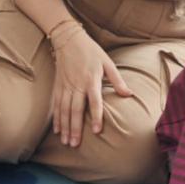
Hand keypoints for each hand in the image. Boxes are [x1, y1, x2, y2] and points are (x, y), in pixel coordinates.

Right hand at [49, 21, 131, 145]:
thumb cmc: (91, 51)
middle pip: (75, 110)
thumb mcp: (107, 62)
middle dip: (75, 128)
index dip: (96, 116)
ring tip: (66, 142)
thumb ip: (117, 80)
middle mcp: (76, 85)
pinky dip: (56, 118)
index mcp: (91, 79)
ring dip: (65, 127)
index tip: (97, 131)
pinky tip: (57, 130)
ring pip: (64, 110)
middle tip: (76, 144)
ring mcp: (65, 86)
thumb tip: (129, 94)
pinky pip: (56, 105)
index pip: (94, 101)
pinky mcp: (57, 86)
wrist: (68, 39)